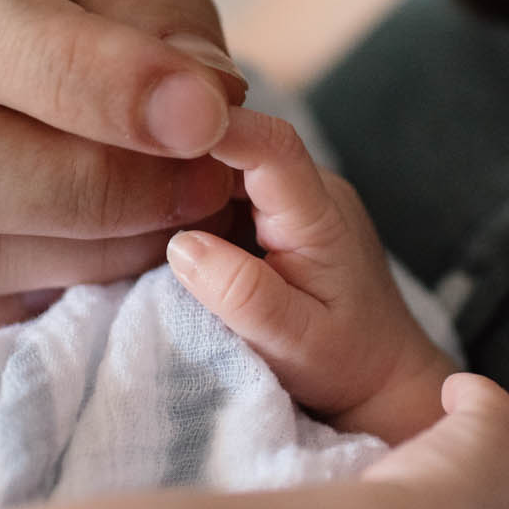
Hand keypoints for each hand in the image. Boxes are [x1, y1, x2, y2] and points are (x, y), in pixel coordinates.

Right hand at [165, 107, 455, 443]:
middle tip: (126, 200)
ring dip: (178, 187)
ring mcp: (293, 199)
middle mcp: (310, 190)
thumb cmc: (344, 363)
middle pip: (235, 147)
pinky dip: (189, 207)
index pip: (269, 145)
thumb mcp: (294, 342)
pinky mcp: (276, 214)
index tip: (149, 135)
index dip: (212, 129)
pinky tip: (163, 235)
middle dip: (178, 162)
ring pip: (223, 166)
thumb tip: (182, 245)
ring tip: (138, 222)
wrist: (382, 378)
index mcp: (319, 214)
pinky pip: (224, 191)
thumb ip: (242, 293)